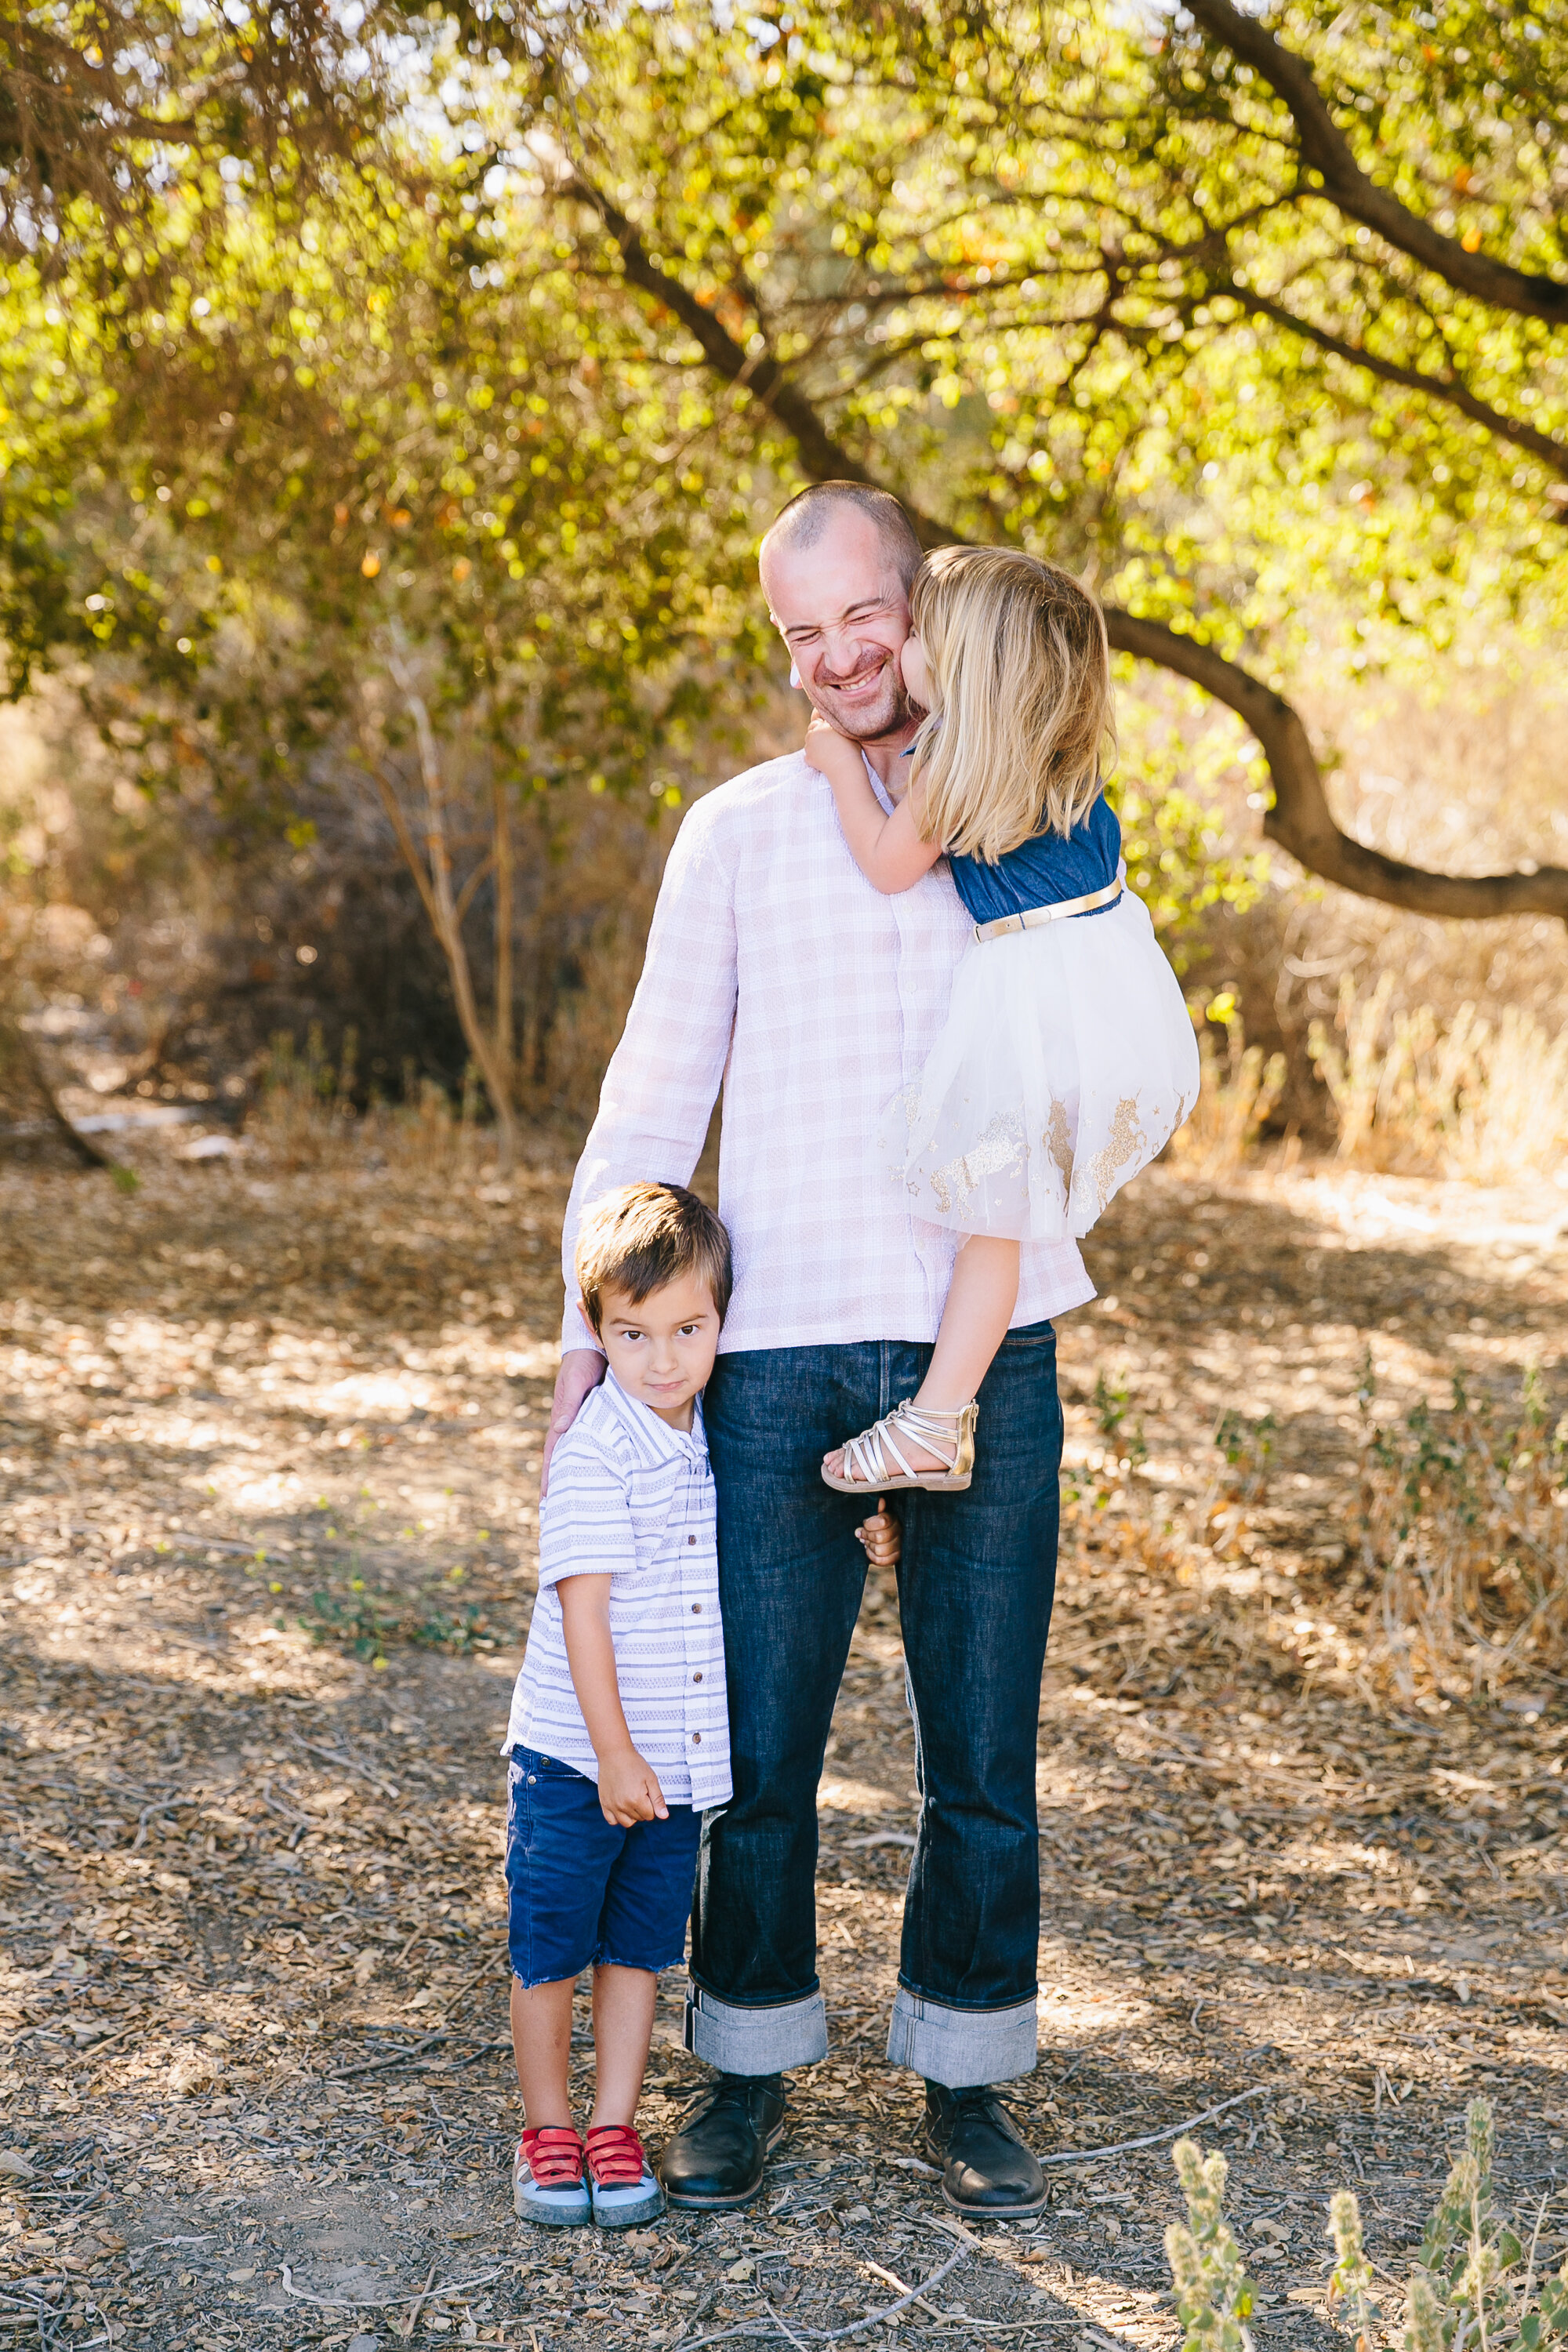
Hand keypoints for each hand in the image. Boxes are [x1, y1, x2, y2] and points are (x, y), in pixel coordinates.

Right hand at [541, 1349, 606, 1497]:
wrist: (594, 1346)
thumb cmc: (582, 1363)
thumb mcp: (576, 1382)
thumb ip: (570, 1404)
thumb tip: (560, 1429)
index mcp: (563, 1420)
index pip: (554, 1454)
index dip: (551, 1476)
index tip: (547, 1499)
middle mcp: (571, 1425)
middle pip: (567, 1459)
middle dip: (564, 1482)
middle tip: (562, 1509)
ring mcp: (585, 1422)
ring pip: (583, 1453)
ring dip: (581, 1473)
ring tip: (585, 1498)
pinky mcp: (599, 1416)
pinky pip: (598, 1441)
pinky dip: (597, 1458)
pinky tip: (606, 1470)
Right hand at [596, 1746, 668, 1826]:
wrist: (614, 1754)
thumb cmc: (634, 1764)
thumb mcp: (651, 1779)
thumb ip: (658, 1800)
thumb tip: (664, 1816)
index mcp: (637, 1800)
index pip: (650, 1816)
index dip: (652, 1805)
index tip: (647, 1792)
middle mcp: (623, 1806)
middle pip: (639, 1819)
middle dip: (643, 1809)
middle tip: (639, 1792)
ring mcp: (612, 1806)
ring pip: (626, 1823)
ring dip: (632, 1815)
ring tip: (631, 1800)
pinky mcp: (604, 1803)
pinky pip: (612, 1820)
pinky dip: (618, 1817)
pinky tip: (621, 1807)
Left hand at [804, 709, 849, 771]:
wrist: (844, 765)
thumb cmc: (850, 750)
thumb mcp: (847, 733)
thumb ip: (838, 727)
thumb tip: (834, 727)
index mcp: (824, 725)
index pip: (816, 722)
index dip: (820, 727)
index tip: (826, 734)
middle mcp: (815, 733)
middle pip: (810, 730)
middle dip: (815, 735)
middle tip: (824, 743)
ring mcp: (810, 745)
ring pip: (808, 743)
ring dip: (813, 746)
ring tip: (824, 752)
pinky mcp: (808, 757)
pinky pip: (807, 756)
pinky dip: (812, 758)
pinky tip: (822, 761)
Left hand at [856, 1500, 900, 1569]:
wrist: (877, 1536)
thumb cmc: (874, 1522)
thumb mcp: (874, 1513)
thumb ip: (876, 1508)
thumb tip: (880, 1501)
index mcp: (894, 1517)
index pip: (882, 1521)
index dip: (869, 1525)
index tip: (864, 1524)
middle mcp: (900, 1531)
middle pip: (880, 1537)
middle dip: (867, 1536)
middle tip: (862, 1534)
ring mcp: (900, 1545)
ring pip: (880, 1550)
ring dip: (870, 1546)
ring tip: (867, 1542)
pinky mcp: (896, 1558)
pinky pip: (881, 1560)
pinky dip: (871, 1556)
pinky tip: (870, 1549)